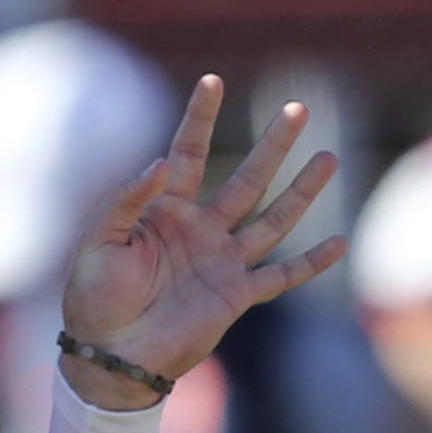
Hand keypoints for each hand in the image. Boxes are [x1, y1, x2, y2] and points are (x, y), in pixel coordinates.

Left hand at [60, 74, 346, 408]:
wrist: (109, 352)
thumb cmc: (93, 296)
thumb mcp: (99, 240)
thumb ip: (128, 200)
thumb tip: (162, 162)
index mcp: (163, 211)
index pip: (188, 153)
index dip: (199, 117)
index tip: (211, 80)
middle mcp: (200, 229)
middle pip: (246, 178)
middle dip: (272, 144)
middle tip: (298, 108)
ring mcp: (222, 260)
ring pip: (273, 218)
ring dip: (302, 190)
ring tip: (328, 158)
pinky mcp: (237, 295)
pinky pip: (281, 275)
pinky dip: (311, 262)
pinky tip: (338, 243)